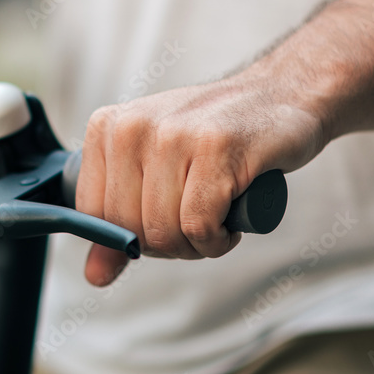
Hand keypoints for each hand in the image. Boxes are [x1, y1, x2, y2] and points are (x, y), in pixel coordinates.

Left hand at [76, 76, 324, 285]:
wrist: (279, 97)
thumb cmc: (214, 139)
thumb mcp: (155, 171)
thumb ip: (119, 223)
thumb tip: (96, 275)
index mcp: (108, 128)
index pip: (93, 214)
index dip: (130, 236)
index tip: (163, 223)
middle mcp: (132, 126)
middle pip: (128, 228)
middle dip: (167, 245)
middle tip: (198, 226)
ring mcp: (173, 134)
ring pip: (163, 231)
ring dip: (196, 245)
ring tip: (216, 220)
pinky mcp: (216, 148)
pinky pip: (199, 226)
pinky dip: (217, 241)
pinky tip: (231, 224)